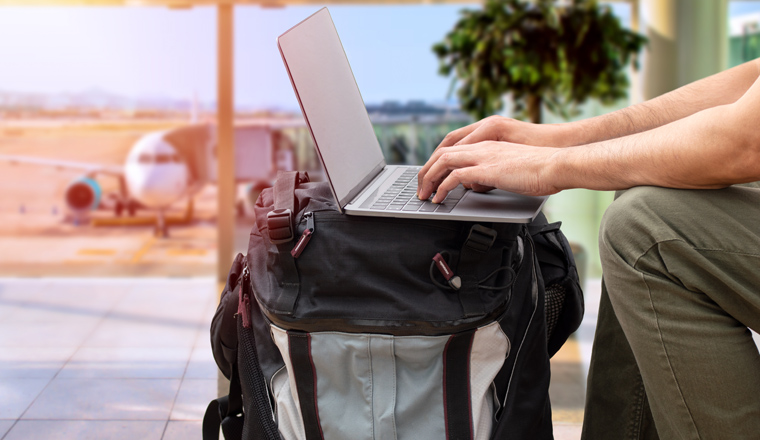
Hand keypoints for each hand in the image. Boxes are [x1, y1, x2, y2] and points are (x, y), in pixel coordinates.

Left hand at [418, 116, 571, 194]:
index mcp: (488, 144)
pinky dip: (442, 188)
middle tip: (420, 188)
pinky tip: (439, 198)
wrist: (556, 164)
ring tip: (424, 195)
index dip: (437, 163)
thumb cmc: (541, 169)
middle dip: (426, 171)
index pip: (452, 148)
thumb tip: (479, 185)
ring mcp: (483, 156)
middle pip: (442, 153)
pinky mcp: (487, 169)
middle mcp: (482, 147)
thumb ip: (491, 174)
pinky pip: (454, 177)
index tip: (430, 177)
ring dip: (429, 179)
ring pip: (443, 162)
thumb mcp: (509, 169)